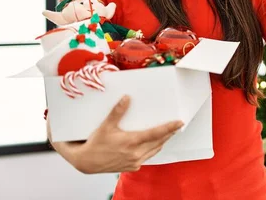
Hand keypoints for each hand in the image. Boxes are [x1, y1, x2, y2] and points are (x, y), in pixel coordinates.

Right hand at [49, 96, 182, 173]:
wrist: (86, 162)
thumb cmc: (95, 144)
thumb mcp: (106, 126)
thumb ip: (117, 112)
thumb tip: (127, 98)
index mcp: (131, 142)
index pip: (155, 134)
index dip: (169, 128)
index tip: (179, 122)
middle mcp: (135, 154)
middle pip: (159, 142)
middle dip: (169, 133)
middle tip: (176, 125)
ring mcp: (134, 162)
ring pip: (154, 150)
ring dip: (162, 141)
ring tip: (168, 133)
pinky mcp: (132, 166)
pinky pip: (147, 156)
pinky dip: (152, 149)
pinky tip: (153, 144)